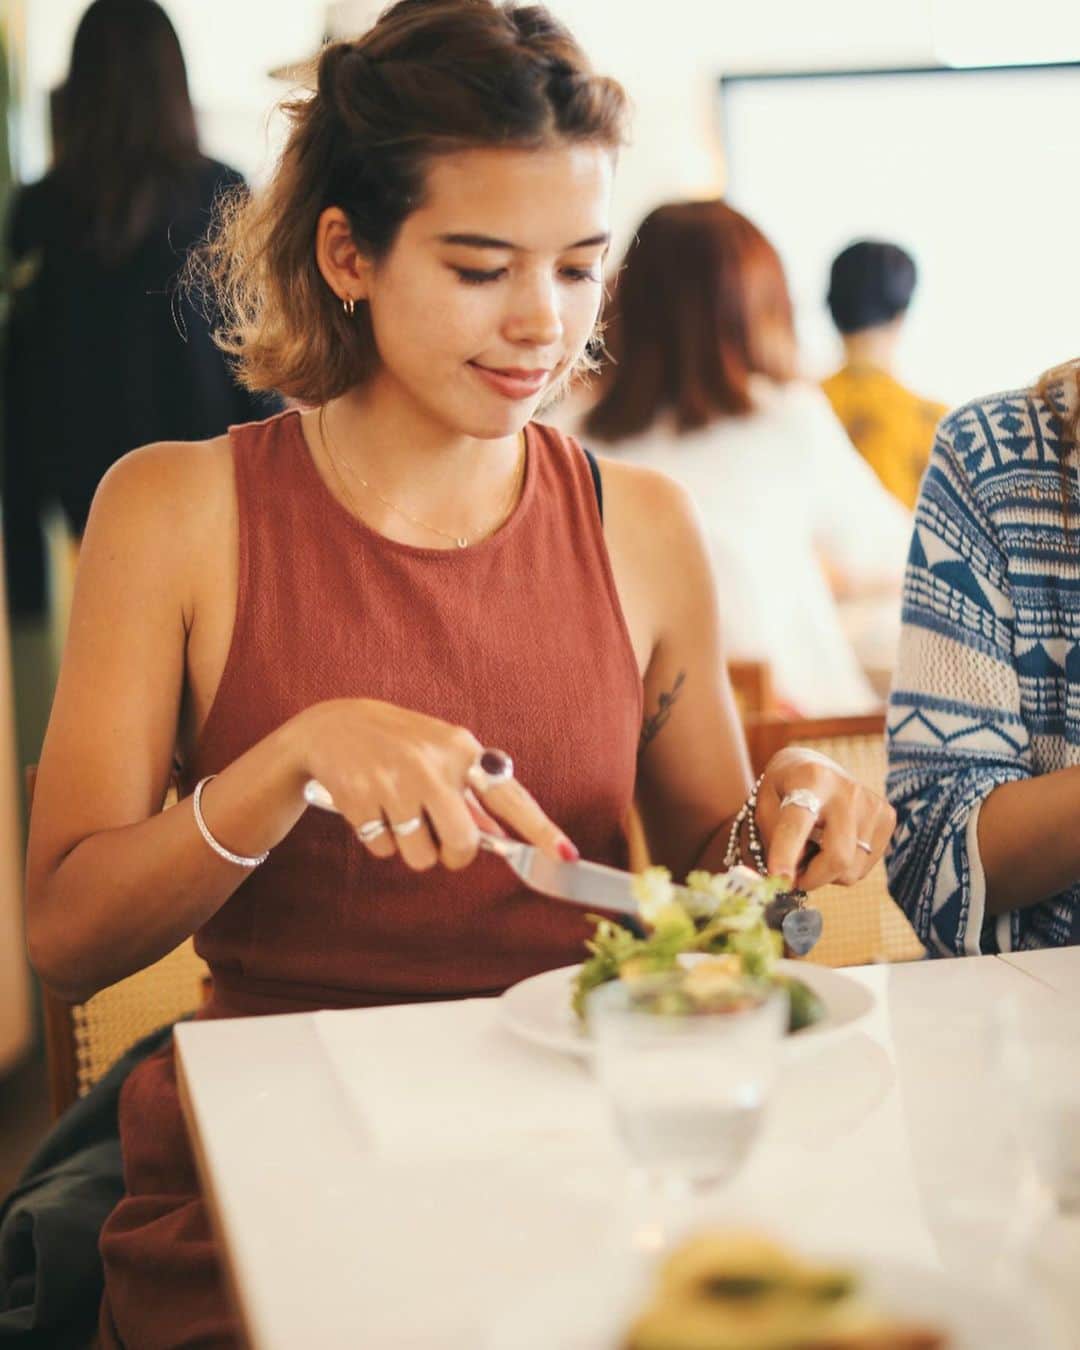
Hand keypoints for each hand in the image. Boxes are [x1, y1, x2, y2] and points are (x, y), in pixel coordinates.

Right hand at [293, 699, 575, 871]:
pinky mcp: (360, 798)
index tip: (567, 854)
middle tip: (440, 839)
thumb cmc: (398, 743)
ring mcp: (394, 782)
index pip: (509, 795)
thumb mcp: (440, 754)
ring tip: (397, 814)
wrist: (333, 726)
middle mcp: (432, 765)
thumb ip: (470, 794)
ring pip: (420, 856)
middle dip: (453, 855)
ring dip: (411, 848)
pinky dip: (379, 840)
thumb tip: (499, 838)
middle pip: (462, 845)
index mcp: (461, 750)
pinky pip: (383, 850)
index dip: (540, 828)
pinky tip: (373, 810)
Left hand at [753, 747, 894, 890]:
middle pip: (838, 856)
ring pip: (851, 870)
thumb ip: (774, 838)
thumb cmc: (784, 790)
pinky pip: (863, 867)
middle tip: (794, 876)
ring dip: (826, 873)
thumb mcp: (764, 804)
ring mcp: (872, 803)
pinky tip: (833, 844)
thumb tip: (792, 875)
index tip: (778, 878)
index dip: (786, 854)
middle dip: (812, 878)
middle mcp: (847, 790)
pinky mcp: (887, 817)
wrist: (815, 766)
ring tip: (814, 849)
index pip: (797, 824)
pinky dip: (844, 868)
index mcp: (810, 780)